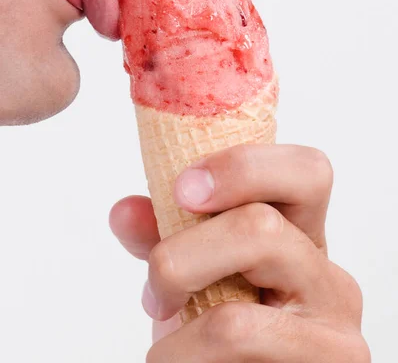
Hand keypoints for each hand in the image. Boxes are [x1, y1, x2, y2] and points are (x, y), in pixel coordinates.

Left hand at [110, 145, 369, 361]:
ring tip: (165, 348)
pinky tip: (187, 362)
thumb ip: (167, 234)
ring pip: (235, 317)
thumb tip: (125, 211)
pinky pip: (232, 352)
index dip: (245, 168)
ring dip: (176, 334)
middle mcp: (328, 275)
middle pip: (261, 228)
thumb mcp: (200, 268)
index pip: (307, 171)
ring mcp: (336, 330)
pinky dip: (184, 358)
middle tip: (157, 287)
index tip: (183, 189)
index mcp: (302, 235)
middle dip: (183, 256)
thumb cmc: (228, 320)